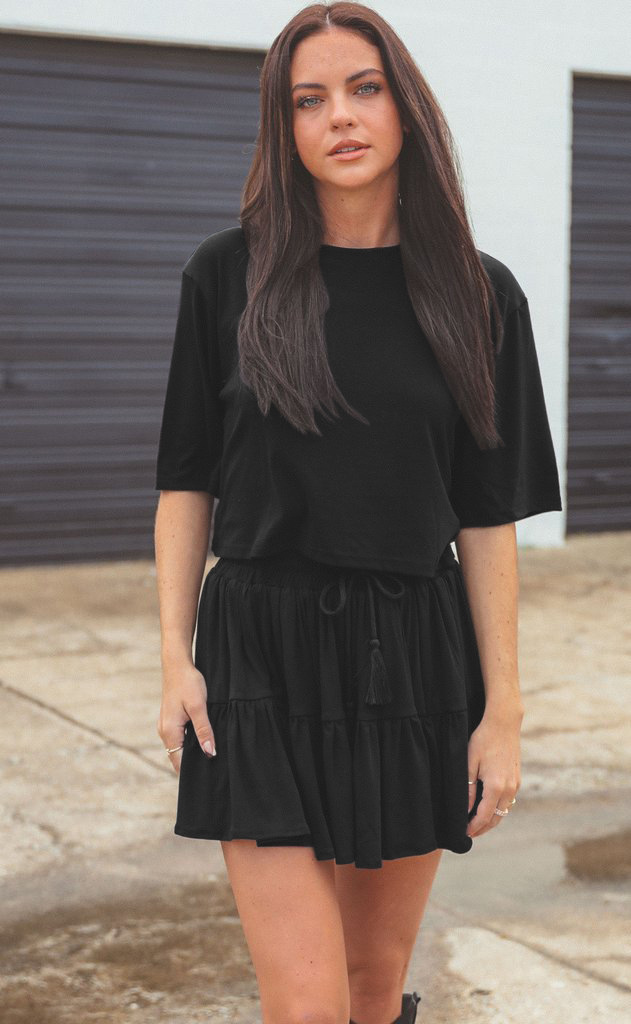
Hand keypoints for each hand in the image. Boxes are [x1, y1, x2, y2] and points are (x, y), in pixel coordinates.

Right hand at [157, 656, 216, 774]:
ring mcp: (166, 726)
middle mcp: (164, 732)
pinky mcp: (171, 720)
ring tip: (210, 754)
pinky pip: (180, 738)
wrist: (177, 664)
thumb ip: (204, 730)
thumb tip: (209, 753)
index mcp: (169, 732)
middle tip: (214, 767)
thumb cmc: (188, 683)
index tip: (209, 774)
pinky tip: (203, 739)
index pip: (179, 762)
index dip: (194, 770)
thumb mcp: (199, 707)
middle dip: (194, 763)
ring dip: (193, 752)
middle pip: (179, 757)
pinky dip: (190, 742)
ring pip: (180, 748)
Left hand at [466, 707, 521, 837]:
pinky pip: (508, 800)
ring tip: (478, 823)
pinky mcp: (518, 778)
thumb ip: (469, 788)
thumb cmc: (483, 740)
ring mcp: (516, 784)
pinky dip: (499, 808)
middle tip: (470, 833)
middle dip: (484, 828)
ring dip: (492, 819)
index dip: (474, 827)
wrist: (503, 723)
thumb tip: (467, 809)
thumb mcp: (469, 763)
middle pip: (497, 818)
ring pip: (504, 810)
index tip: (465, 833)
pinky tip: (488, 806)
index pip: (485, 816)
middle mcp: (509, 788)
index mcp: (496, 786)